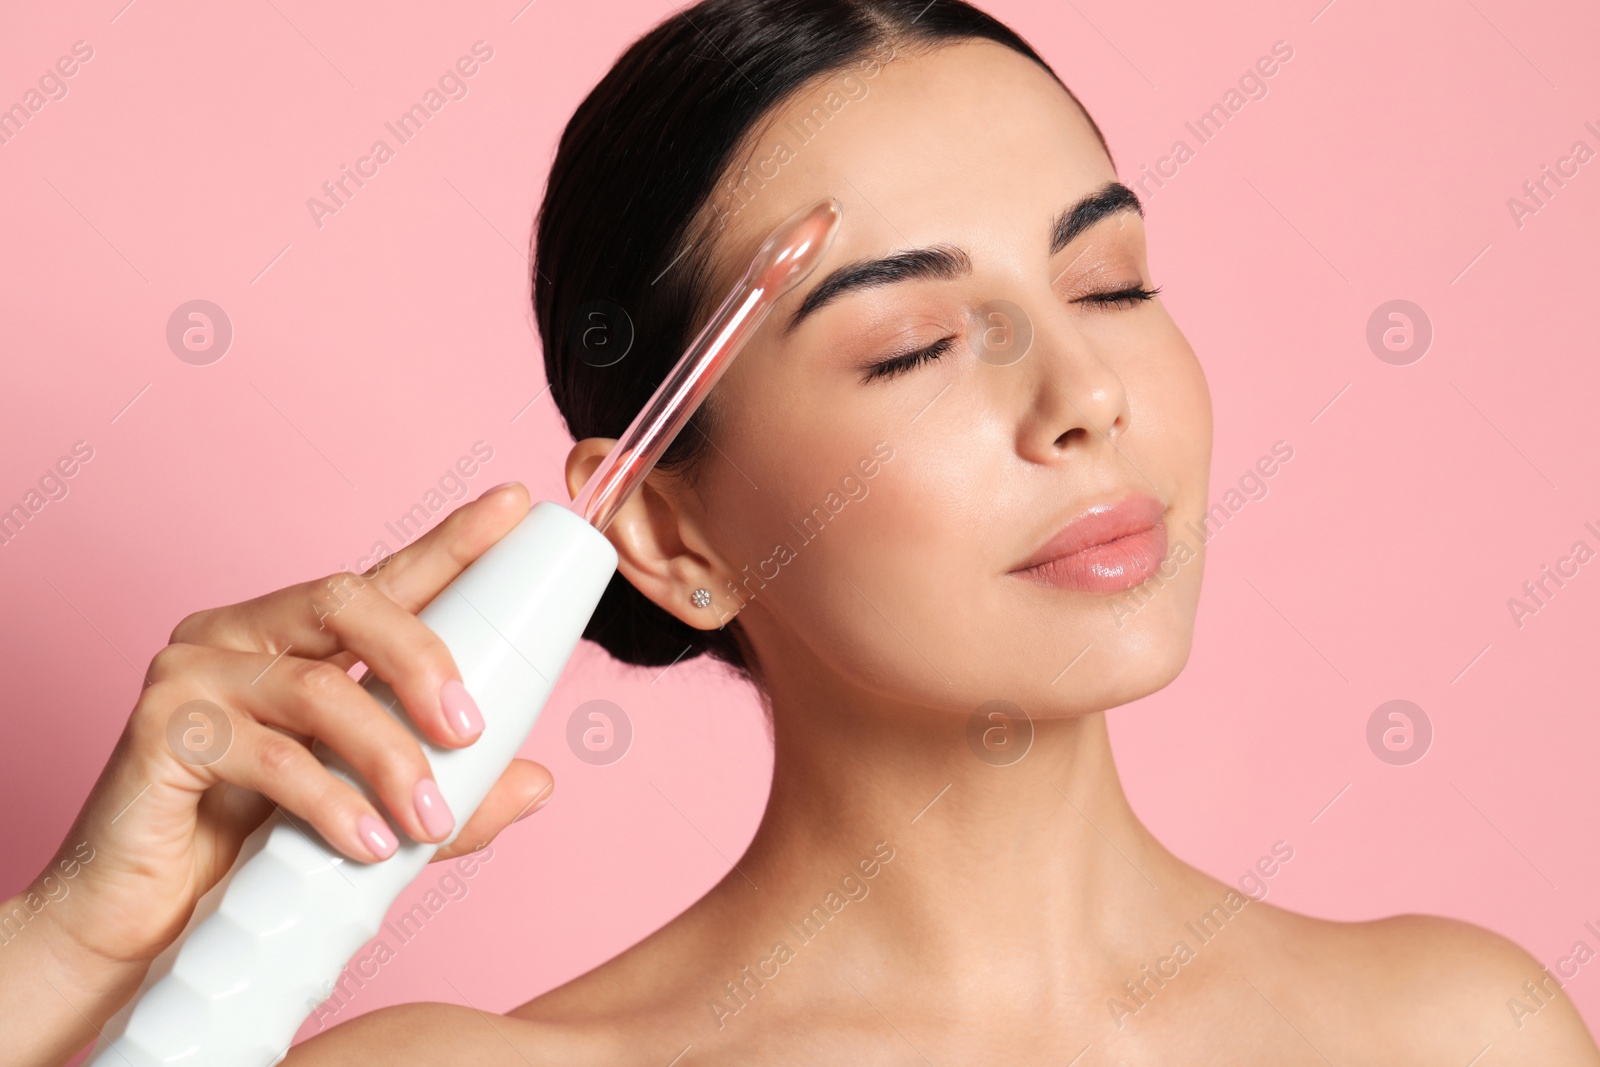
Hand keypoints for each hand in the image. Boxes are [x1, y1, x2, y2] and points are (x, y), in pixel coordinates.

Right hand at [5, 481, 551, 1064]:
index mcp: (298, 640)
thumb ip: (456, 796)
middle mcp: (244, 635)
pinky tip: (368, 844)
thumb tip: (541, 780)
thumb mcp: (375, 815)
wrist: (144, 926)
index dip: (452, 541)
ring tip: (427, 823)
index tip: (513, 504)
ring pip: (318, 687)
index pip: (387, 578)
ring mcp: (195, 673)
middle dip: (424, 660)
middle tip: (470, 730)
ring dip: (389, 757)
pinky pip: (267, 753)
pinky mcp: (161, 727)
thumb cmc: (252, 853)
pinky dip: (331, 799)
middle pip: (348, 601)